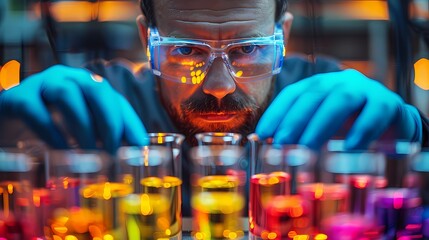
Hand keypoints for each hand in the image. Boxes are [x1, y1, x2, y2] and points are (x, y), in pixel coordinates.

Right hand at [0, 65, 147, 152]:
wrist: (8, 120)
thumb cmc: (50, 125)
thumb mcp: (80, 131)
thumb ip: (102, 137)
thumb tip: (130, 156)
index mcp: (89, 87)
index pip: (117, 100)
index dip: (131, 122)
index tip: (140, 146)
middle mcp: (70, 79)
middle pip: (97, 89)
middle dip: (109, 121)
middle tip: (112, 150)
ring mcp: (43, 83)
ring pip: (68, 94)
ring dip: (82, 126)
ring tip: (89, 152)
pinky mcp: (18, 96)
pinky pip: (36, 110)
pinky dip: (52, 132)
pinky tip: (61, 151)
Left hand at [256, 69, 421, 149]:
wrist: (395, 126)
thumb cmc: (349, 128)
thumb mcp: (323, 130)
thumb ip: (302, 136)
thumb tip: (271, 151)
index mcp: (320, 86)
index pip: (293, 94)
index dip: (276, 113)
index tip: (262, 135)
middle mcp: (340, 82)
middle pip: (313, 94)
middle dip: (294, 120)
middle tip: (281, 144)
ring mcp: (365, 90)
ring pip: (341, 100)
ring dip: (321, 124)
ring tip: (307, 147)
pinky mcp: (389, 103)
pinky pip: (375, 112)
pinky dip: (362, 130)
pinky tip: (350, 148)